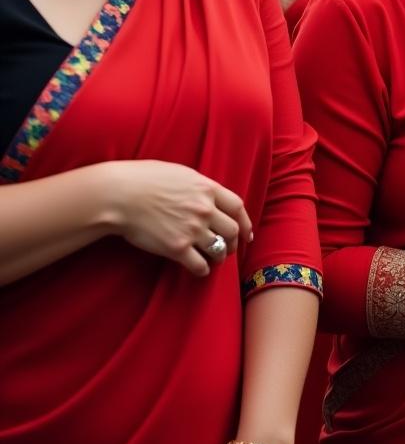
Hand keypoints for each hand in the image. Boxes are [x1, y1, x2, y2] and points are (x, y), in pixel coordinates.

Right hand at [103, 160, 252, 276]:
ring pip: (219, 249)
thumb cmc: (144, 179)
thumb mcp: (181, 174)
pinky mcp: (177, 248)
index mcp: (207, 188)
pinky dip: (202, 270)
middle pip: (232, 231)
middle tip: (230, 248)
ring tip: (214, 259)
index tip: (247, 233)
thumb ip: (200, 186)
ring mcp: (192, 229)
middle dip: (234, 242)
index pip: (238, 207)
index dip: (245, 223)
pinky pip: (199, 265)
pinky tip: (199, 269)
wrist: (119, 195)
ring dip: (220, 256)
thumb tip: (210, 196)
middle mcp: (204, 209)